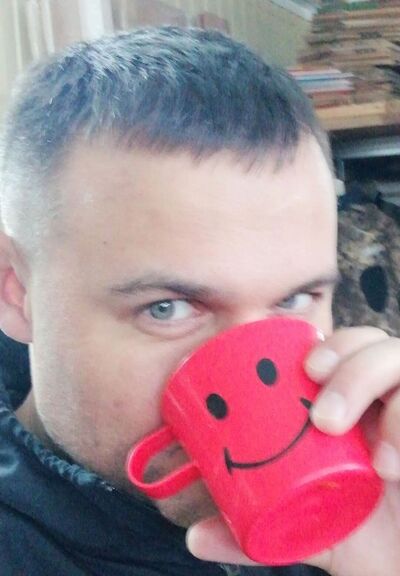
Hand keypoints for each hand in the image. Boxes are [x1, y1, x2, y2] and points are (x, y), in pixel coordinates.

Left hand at [186, 327, 399, 575]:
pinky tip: (394, 463)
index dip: (331, 344)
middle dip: (353, 364)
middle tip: (326, 416)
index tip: (305, 366)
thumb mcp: (309, 531)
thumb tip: (194, 536)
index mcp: (356, 408)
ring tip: (369, 450)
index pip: (346, 349)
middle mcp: (390, 403)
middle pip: (377, 344)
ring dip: (379, 387)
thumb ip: (254, 531)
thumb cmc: (369, 540)